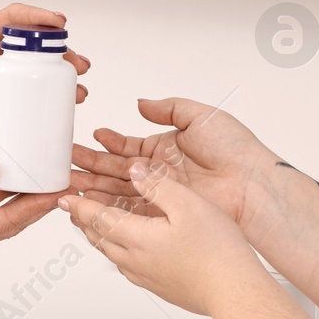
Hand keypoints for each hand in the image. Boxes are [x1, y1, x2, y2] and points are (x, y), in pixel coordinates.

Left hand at [0, 3, 90, 164]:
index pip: (10, 19)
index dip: (35, 17)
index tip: (57, 23)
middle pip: (33, 44)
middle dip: (59, 50)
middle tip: (75, 63)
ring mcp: (4, 82)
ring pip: (40, 70)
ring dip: (63, 74)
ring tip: (78, 87)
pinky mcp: (9, 105)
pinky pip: (36, 97)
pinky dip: (54, 98)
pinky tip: (68, 104)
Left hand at [57, 159, 267, 315]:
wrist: (233, 293)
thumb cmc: (217, 251)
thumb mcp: (189, 205)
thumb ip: (159, 186)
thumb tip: (136, 172)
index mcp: (138, 238)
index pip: (98, 218)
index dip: (80, 206)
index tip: (64, 198)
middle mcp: (136, 260)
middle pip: (100, 238)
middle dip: (85, 221)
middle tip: (75, 209)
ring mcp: (147, 277)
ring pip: (113, 254)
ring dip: (101, 237)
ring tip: (97, 226)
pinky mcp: (161, 287)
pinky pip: (129, 266)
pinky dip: (120, 251)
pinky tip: (130, 250)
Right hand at [70, 98, 276, 231]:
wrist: (252, 185)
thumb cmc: (235, 150)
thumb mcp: (200, 116)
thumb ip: (169, 109)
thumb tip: (141, 104)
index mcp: (166, 148)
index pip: (128, 147)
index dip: (108, 143)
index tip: (89, 138)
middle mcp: (160, 173)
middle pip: (117, 171)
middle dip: (91, 167)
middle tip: (67, 165)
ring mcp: (161, 195)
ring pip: (119, 192)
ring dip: (94, 188)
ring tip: (71, 183)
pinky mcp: (165, 214)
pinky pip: (131, 212)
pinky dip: (110, 209)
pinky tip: (91, 204)